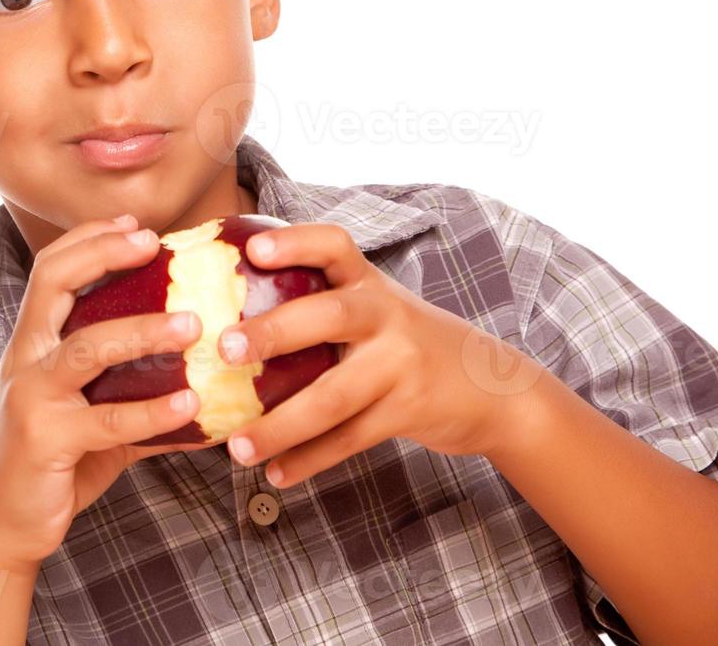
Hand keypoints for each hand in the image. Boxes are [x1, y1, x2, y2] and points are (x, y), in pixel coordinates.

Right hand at [0, 213, 214, 571]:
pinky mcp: (48, 439)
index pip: (49, 270)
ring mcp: (32, 397)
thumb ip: (135, 391)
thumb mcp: (92, 416)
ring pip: (87, 347)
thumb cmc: (53, 465)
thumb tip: (208, 381)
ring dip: (144, 331)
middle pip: (53, 283)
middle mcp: (24, 360)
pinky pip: (109, 420)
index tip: (136, 226)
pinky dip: (155, 411)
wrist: (3, 529)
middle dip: (103, 254)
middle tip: (155, 246)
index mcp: (31, 345)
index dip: (88, 239)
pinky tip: (194, 407)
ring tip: (194, 325)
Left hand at [217, 223, 546, 488]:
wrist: (493, 387)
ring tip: (237, 447)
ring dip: (281, 425)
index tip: (255, 251)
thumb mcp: (376, 309)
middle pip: (331, 315)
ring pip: (333, 396)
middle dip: (276, 331)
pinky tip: (276, 474)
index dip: (295, 244)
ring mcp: (401, 365)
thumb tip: (225, 315)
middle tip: (224, 347)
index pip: (334, 246)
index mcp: (369, 283)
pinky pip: (351, 438)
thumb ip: (321, 305)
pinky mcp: (409, 411)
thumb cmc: (406, 342)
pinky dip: (310, 459)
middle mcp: (386, 315)